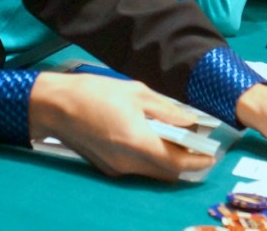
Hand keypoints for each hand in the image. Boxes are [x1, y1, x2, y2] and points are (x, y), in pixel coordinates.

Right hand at [28, 72, 213, 180]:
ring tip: (181, 139)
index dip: (197, 162)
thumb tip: (192, 122)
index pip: (175, 163)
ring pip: (152, 172)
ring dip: (169, 161)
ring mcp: (115, 168)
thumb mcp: (138, 93)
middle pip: (166, 172)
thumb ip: (168, 111)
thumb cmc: (96, 93)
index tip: (212, 156)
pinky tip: (158, 140)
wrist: (55, 105)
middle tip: (200, 145)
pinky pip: (138, 168)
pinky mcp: (106, 167)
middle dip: (186, 162)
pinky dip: (153, 159)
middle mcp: (126, 162)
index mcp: (136, 142)